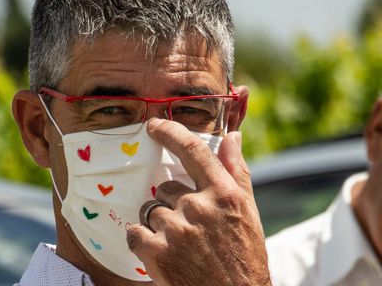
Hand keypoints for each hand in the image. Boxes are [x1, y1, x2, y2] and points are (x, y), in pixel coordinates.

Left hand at [126, 119, 270, 285]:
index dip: (169, 132)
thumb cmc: (244, 257)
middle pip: (166, 188)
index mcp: (225, 194)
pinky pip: (134, 232)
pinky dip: (141, 242)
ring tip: (180, 246)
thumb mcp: (248, 212)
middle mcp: (200, 207)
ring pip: (150, 210)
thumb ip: (236, 171)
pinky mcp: (158, 252)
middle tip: (191, 231)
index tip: (154, 125)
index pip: (193, 150)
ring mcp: (177, 230)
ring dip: (158, 225)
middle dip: (172, 205)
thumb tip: (232, 135)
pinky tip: (161, 254)